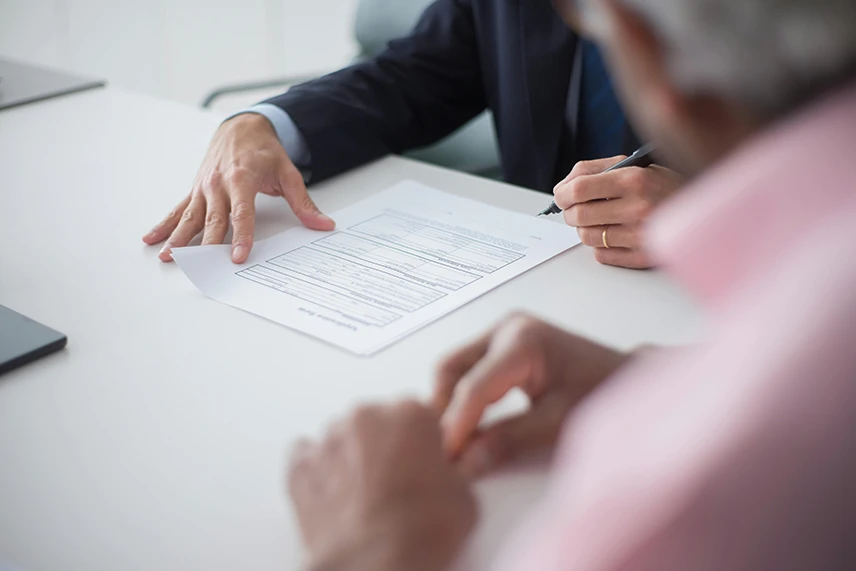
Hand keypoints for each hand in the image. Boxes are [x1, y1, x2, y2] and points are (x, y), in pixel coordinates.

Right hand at [142, 113, 334, 263]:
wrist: (241, 126)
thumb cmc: (264, 151)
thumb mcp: (288, 173)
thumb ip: (303, 202)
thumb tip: (323, 224)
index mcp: (241, 178)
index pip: (241, 213)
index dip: (240, 236)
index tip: (237, 256)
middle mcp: (218, 183)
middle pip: (213, 220)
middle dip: (207, 245)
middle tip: (203, 268)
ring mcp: (203, 187)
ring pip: (190, 217)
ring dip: (179, 239)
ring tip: (169, 258)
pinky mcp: (195, 190)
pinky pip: (178, 209)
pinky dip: (165, 225)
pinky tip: (152, 239)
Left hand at [288, 401, 476, 570]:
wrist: (376, 566)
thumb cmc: (420, 534)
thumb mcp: (465, 497)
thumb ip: (456, 467)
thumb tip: (455, 468)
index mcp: (411, 413)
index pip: (418, 413)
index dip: (422, 441)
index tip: (424, 462)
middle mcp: (367, 416)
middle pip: (378, 420)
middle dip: (386, 445)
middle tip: (396, 483)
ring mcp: (329, 438)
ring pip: (342, 436)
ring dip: (352, 456)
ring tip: (364, 495)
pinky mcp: (300, 464)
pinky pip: (307, 455)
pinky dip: (319, 470)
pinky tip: (335, 494)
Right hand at [434, 313, 628, 476]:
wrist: (628, 377)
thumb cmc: (603, 393)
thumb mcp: (558, 422)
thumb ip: (509, 441)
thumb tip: (466, 463)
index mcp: (523, 341)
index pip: (473, 387)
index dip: (454, 426)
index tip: (445, 459)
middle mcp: (506, 328)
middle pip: (450, 368)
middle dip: (443, 409)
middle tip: (445, 450)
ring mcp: (503, 332)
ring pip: (454, 368)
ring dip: (450, 403)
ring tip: (456, 441)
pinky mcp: (503, 343)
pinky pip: (469, 368)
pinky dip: (463, 396)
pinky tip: (470, 425)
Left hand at [553, 157, 682, 268]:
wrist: (704, 209)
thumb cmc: (663, 185)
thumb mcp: (634, 166)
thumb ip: (594, 170)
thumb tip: (562, 188)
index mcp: (633, 179)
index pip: (578, 190)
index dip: (562, 194)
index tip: (561, 196)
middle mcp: (638, 207)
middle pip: (579, 216)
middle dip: (570, 213)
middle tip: (576, 210)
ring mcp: (641, 235)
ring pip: (588, 237)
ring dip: (586, 229)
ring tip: (600, 220)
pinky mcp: (643, 256)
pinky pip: (602, 255)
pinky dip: (602, 246)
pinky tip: (615, 234)